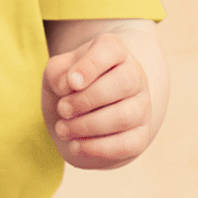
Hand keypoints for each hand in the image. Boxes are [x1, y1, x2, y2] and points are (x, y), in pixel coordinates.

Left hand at [42, 30, 154, 168]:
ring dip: (85, 126)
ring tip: (63, 129)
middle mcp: (135, 76)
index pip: (111, 49)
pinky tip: (76, 145)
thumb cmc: (69, 89)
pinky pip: (124, 145)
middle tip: (62, 109)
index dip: (91, 66)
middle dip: (85, 100)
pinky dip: (95, 148)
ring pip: (123, 116)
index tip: (71, 83)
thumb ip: (58, 73)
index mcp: (114, 52)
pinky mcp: (139, 136)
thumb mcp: (56, 74)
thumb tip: (67, 85)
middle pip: (122, 83)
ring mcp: (142, 107)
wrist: (78, 120)